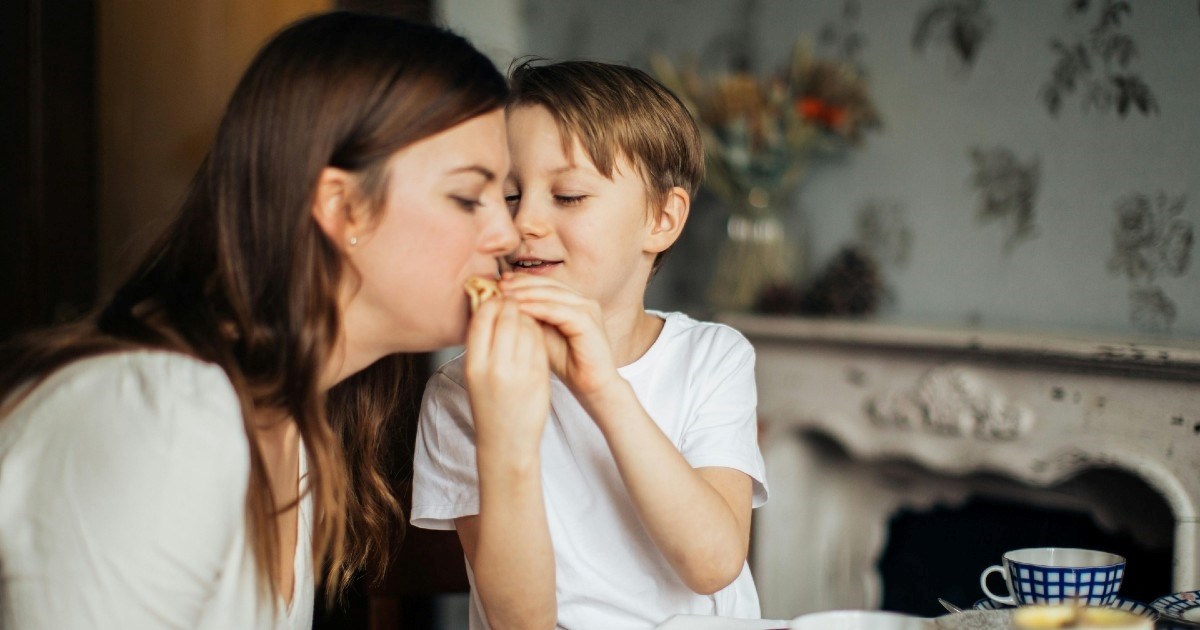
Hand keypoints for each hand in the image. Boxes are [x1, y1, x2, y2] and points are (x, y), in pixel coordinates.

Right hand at [463, 297, 550, 454]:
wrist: (507, 441)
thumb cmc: (490, 405)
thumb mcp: (475, 375)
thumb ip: (482, 344)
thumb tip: (489, 306)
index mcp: (474, 365)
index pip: (483, 318)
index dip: (492, 302)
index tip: (497, 298)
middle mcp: (496, 367)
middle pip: (507, 317)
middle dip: (512, 304)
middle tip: (515, 300)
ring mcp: (520, 372)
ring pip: (527, 326)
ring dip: (528, 315)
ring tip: (525, 316)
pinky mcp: (539, 377)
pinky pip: (540, 342)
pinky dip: (538, 331)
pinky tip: (535, 332)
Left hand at [498, 274, 619, 400]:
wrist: (591, 386)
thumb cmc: (568, 364)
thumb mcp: (543, 336)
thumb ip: (530, 318)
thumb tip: (504, 304)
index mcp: (573, 302)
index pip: (545, 284)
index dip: (521, 281)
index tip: (498, 282)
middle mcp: (582, 301)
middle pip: (548, 284)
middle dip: (522, 283)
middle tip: (499, 285)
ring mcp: (588, 309)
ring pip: (552, 294)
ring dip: (527, 293)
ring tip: (505, 295)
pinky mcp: (588, 322)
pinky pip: (559, 310)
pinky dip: (538, 308)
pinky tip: (520, 309)